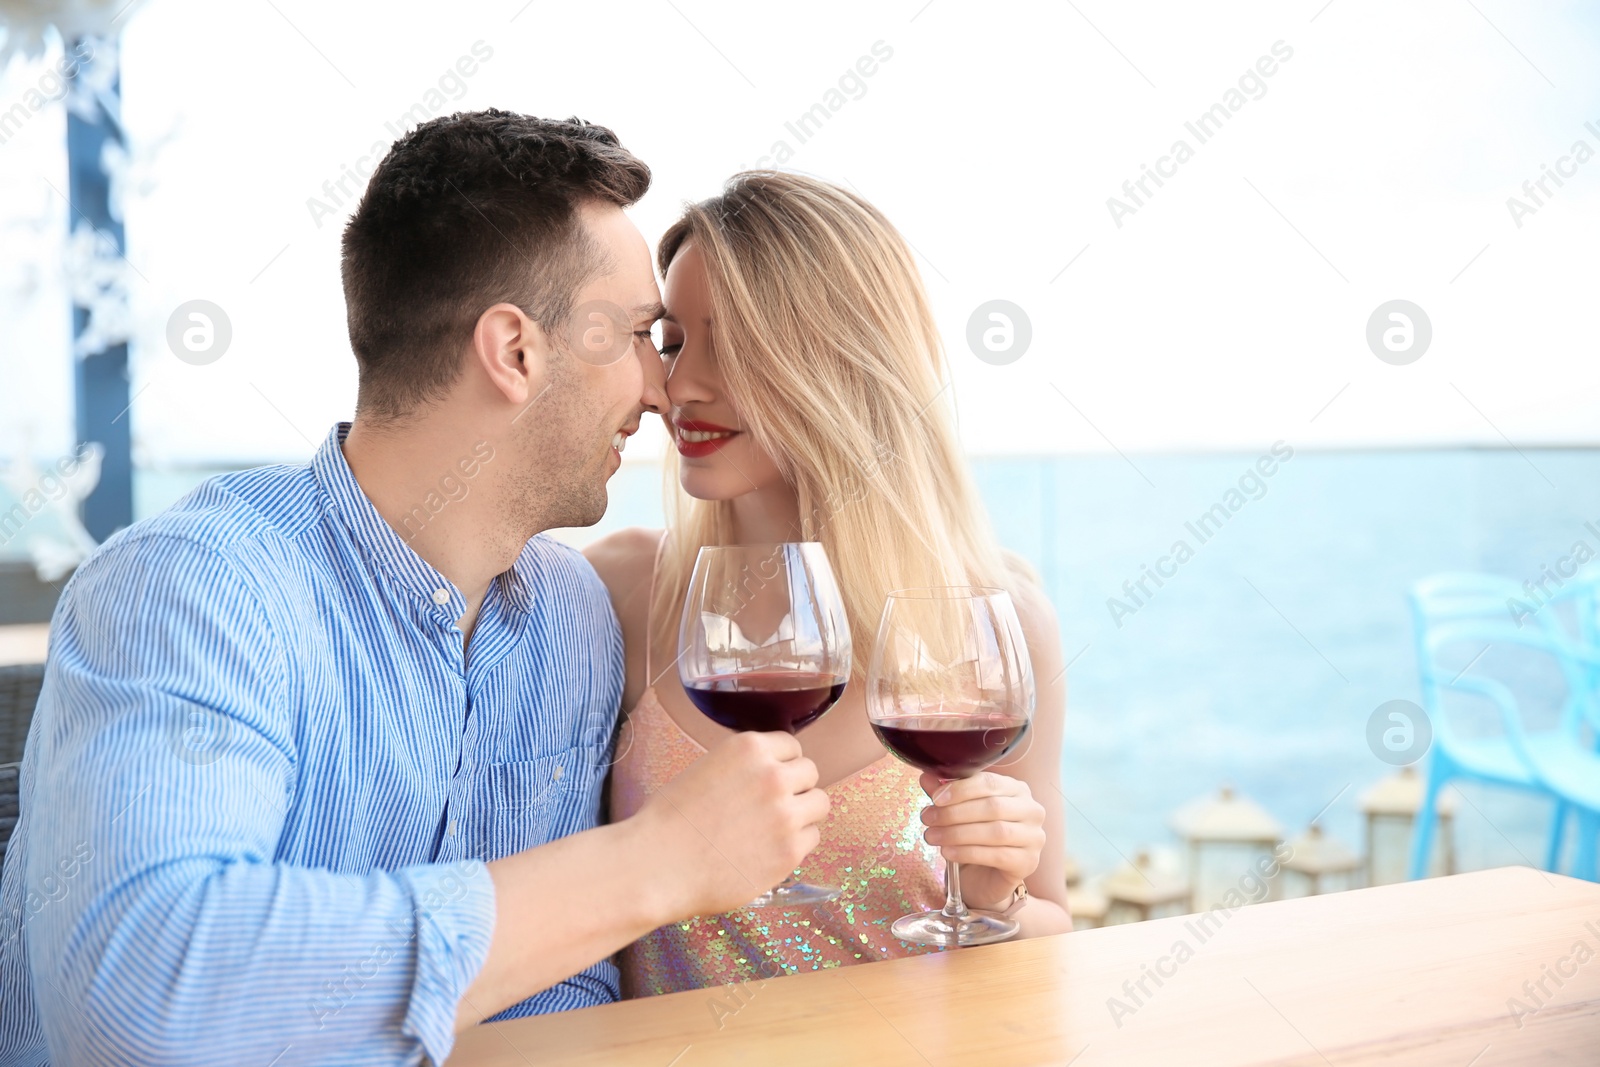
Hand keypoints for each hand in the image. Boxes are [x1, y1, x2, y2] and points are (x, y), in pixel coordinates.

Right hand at [637, 731, 828, 916]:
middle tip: (772, 807)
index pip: (791, 746)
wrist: (657, 865)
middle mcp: (773, 776)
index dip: (781, 764)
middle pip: (810, 773)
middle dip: (795, 788)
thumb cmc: (669, 820)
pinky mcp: (790, 851)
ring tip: (775, 828)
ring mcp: (785, 814)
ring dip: (803, 814)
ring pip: (820, 804)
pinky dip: (796, 845)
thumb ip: (743, 767)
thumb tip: (768, 772)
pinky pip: (812, 838)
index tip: (771, 780)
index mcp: (749, 749)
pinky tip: (768, 851)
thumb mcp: (705, 769)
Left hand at [919, 770, 1045, 911]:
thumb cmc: (975, 837)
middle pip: (992, 807)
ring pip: (995, 831)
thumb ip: (946, 794)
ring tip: (932, 836)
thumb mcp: (958, 812)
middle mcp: (1031, 810)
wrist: (986, 876)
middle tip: (927, 819)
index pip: (990, 782)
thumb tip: (926, 777)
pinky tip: (947, 852)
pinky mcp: (1028, 862)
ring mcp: (1034, 837)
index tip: (935, 798)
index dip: (960, 789)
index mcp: (1017, 789)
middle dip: (954, 813)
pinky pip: (997, 855)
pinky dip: (968, 852)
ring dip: (957, 833)